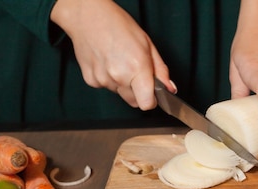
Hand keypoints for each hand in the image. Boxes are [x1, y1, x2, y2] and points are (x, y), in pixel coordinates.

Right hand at [50, 0, 175, 109]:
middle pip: (134, 102)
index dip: (152, 100)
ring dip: (122, 83)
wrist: (88, 16)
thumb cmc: (118, 25)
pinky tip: (107, 62)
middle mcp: (119, 77)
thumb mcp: (147, 45)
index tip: (152, 93)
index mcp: (136, 68)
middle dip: (138, 92)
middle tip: (135, 72)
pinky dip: (108, 79)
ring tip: (119, 61)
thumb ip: (160, 70)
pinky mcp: (91, 80)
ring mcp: (103, 80)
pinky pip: (105, 87)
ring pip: (120, 93)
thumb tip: (170, 88)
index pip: (147, 104)